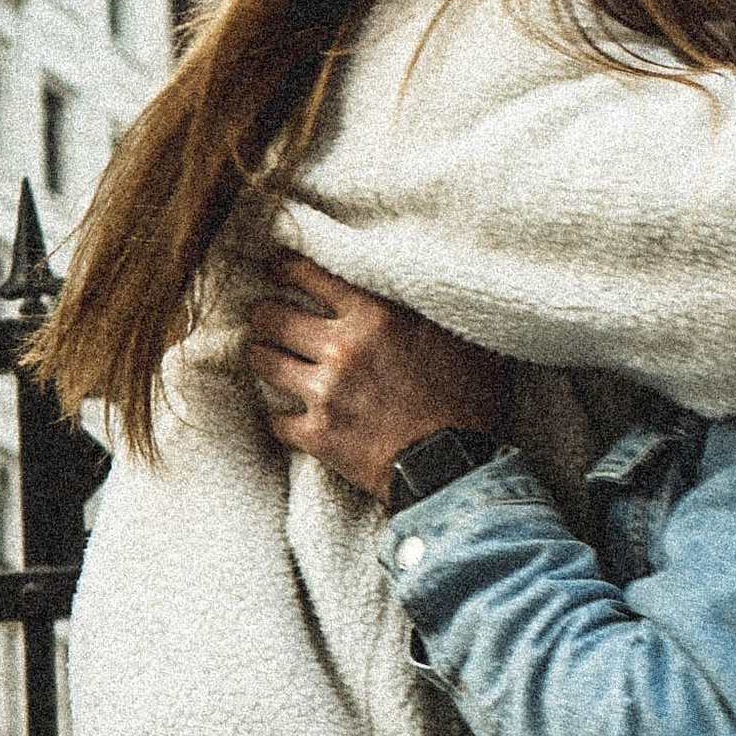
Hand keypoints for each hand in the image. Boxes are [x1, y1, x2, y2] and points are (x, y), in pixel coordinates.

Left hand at [244, 254, 508, 500]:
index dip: (284, 267)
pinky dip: (280, 417)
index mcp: (376, 315)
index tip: (274, 268)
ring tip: (265, 357)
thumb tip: (435, 287)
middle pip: (273, 317)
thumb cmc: (472, 401)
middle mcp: (342, 347)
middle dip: (262, 314)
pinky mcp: (318, 435)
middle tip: (263, 316)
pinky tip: (287, 416)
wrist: (459, 467)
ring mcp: (325, 393)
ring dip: (263, 358)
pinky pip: (277, 420)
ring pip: (265, 363)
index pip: (309, 274)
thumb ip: (435, 310)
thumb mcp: (465, 337)